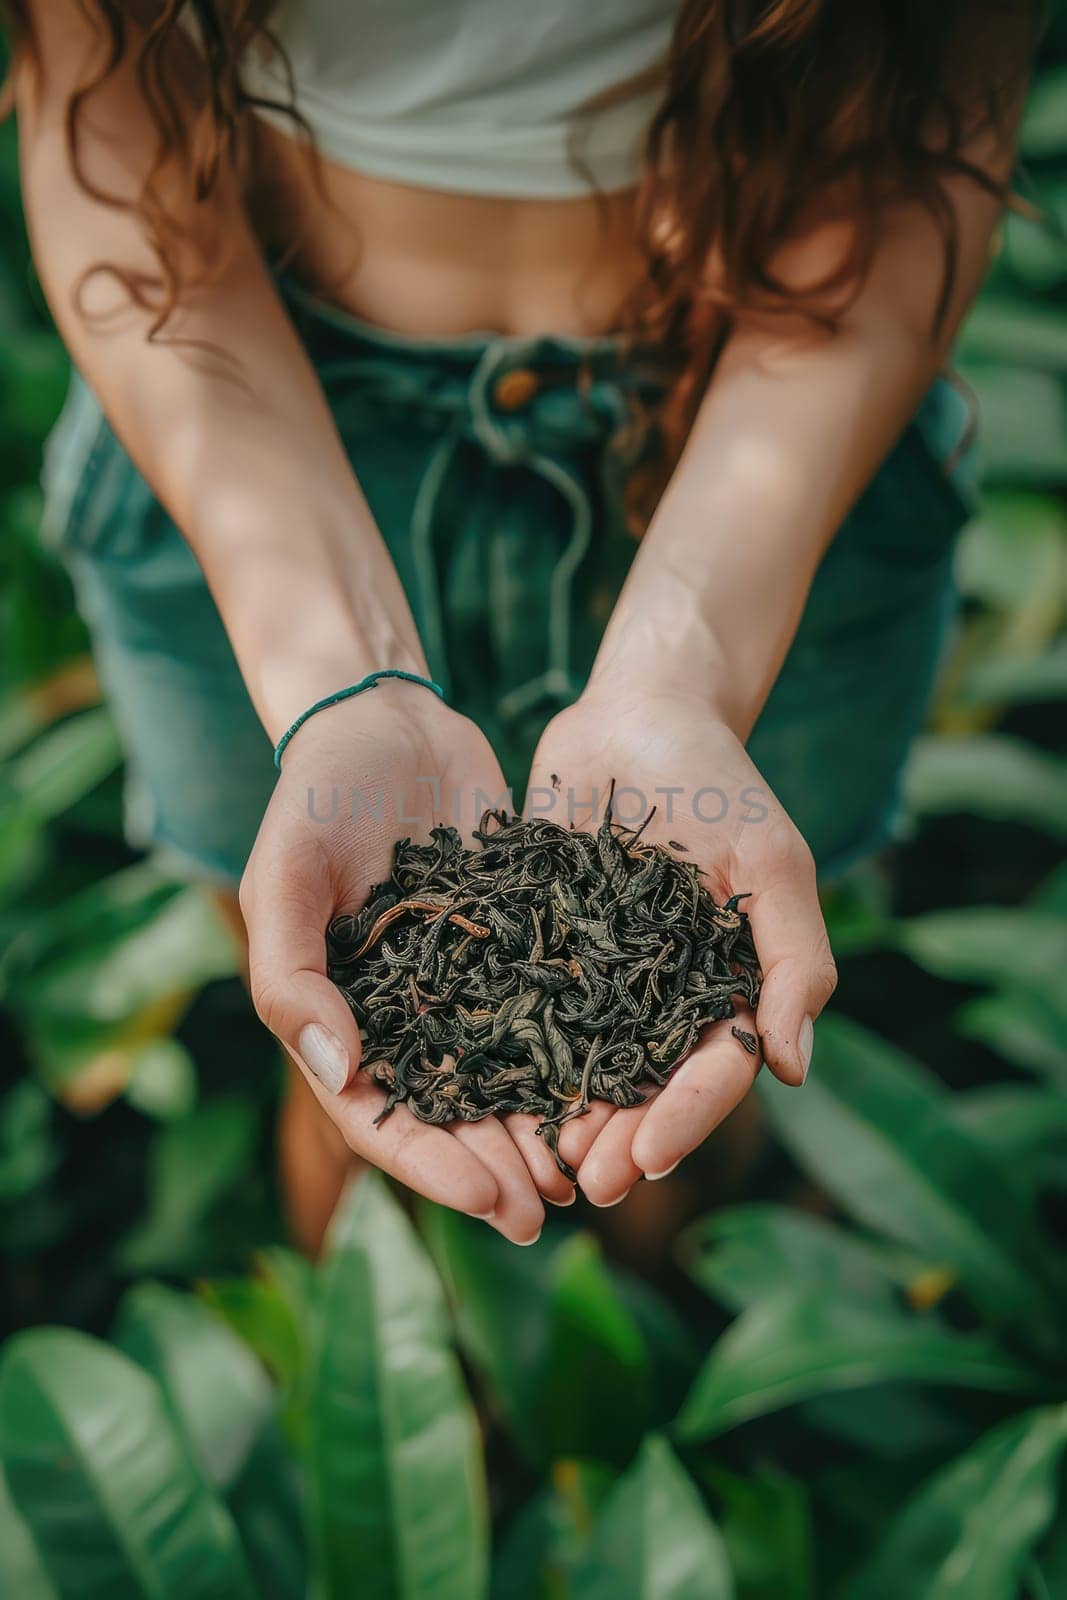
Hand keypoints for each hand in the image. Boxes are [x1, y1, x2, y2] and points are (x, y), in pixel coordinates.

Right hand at [239, 681, 566, 1243]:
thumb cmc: (316, 797)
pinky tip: (621, 1084)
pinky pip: (546, 1010)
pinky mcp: (513, 945)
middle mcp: (402, 1014)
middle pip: (450, 1114)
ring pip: (504, 1075)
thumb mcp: (284, 879)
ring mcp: (460, 983)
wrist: (385, 720)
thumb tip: (341, 1073)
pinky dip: (576, 1052)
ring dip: (542, 1127)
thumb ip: (293, 978)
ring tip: (594, 1168)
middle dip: (500, 1167)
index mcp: (337, 1018)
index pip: (381, 1117)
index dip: (434, 1166)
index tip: (492, 1199)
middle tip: (556, 1209)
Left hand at [522, 683, 837, 1205]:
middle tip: (583, 1184)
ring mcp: (605, 975)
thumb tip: (791, 1068)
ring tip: (538, 1165)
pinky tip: (486, 1092)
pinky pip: (529, 1012)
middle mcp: (667, 992)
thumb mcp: (771, 858)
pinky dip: (516, 1056)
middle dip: (619, 1138)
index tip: (646, 1158)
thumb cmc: (720, 780)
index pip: (715, 1068)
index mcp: (730, 982)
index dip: (686, 1118)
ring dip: (567, 1118)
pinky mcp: (547, 947)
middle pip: (648, 1084)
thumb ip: (794, 959)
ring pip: (587, 1064)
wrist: (638, 713)